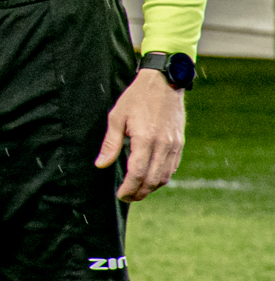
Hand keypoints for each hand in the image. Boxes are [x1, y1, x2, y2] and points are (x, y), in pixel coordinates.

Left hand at [96, 69, 184, 200]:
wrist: (164, 83)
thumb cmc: (136, 98)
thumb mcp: (116, 117)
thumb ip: (110, 143)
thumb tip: (100, 164)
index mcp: (145, 139)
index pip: (137, 173)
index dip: (128, 188)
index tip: (120, 195)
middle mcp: (163, 146)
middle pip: (152, 180)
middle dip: (139, 193)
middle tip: (126, 197)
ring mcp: (174, 146)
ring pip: (164, 177)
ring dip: (151, 188)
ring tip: (136, 190)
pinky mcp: (180, 144)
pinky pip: (172, 168)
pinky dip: (161, 177)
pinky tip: (149, 177)